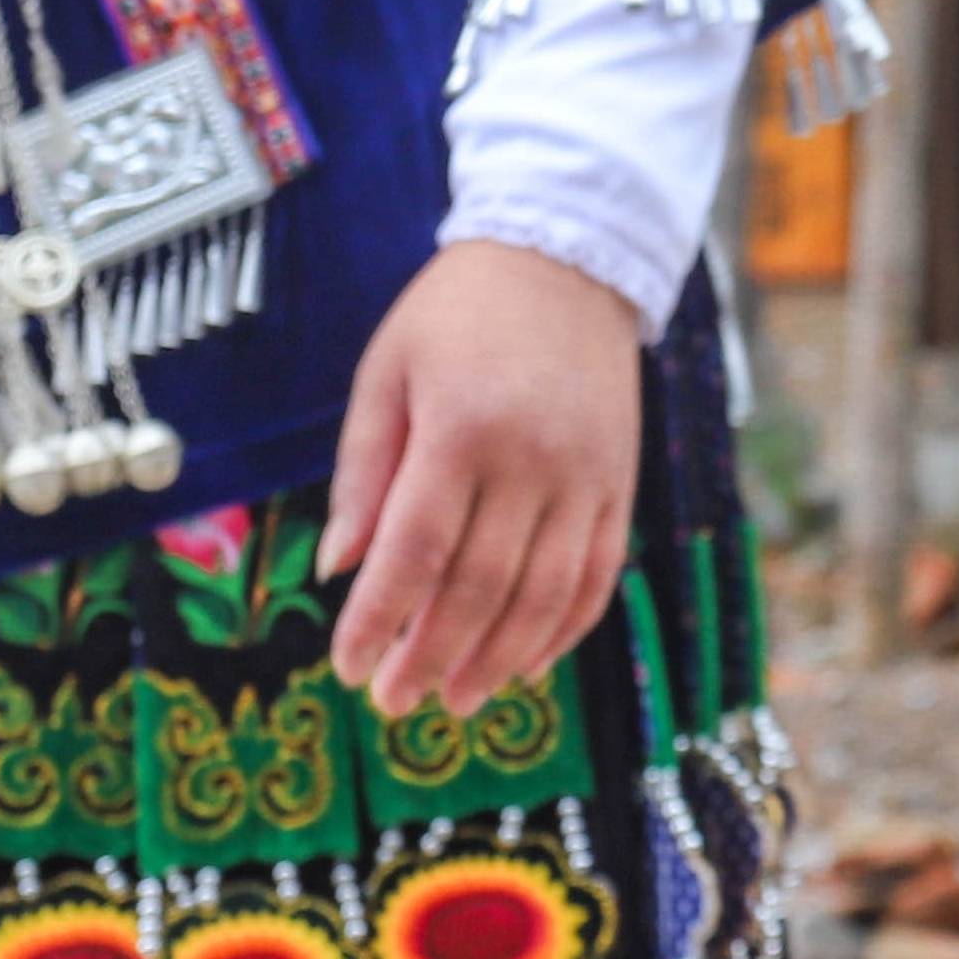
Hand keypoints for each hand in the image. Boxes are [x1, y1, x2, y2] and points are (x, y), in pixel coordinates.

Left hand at [321, 239, 639, 719]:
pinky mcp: (620, 484)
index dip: (379, 620)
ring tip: (455, 700)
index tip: (348, 668)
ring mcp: (586, 477)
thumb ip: (363, 472)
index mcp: (460, 428)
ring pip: (544, 595)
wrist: (567, 257)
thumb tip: (338, 568)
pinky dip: (564, 631)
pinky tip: (526, 665)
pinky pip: (599, 575)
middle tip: (393, 702)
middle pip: (479, 586)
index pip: (414, 550)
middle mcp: (531, 460)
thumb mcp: (387, 373)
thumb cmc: (455, 314)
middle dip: (431, 655)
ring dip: (497, 660)